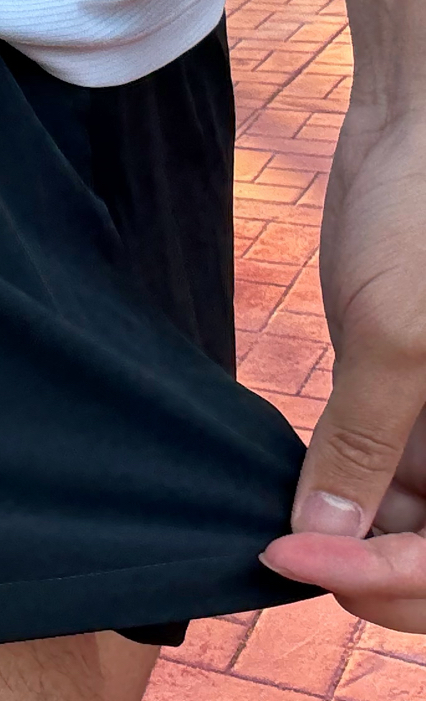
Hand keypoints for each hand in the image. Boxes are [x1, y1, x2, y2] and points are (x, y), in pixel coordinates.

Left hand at [262, 109, 425, 630]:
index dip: (391, 577)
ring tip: (288, 521)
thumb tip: (325, 533)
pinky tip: (301, 486)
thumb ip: (367, 445)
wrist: (417, 123)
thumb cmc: (425, 213)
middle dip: (379, 571)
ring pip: (418, 524)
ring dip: (359, 537)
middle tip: (291, 552)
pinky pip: (394, 476)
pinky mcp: (417, 398)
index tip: (299, 555)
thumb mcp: (396, 337)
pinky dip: (350, 491)